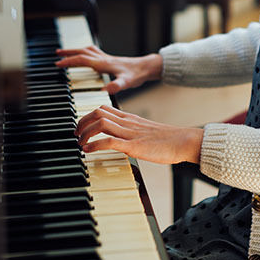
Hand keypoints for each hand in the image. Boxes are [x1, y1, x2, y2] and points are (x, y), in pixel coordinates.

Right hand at [54, 46, 161, 93]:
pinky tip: (84, 56)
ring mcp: (106, 58)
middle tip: (56, 54)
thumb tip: (105, 90)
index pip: (82, 59)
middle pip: (82, 52)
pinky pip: (93, 53)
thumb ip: (116, 85)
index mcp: (104, 63)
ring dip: (75, 50)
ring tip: (65, 52)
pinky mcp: (109, 59)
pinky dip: (84, 52)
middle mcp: (103, 59)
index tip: (58, 63)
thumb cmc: (137, 75)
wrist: (147, 67)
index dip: (69, 61)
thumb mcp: (127, 82)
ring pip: (87, 50)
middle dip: (68, 53)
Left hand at [76, 105, 202, 164]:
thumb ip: (130, 133)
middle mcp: (127, 122)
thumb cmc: (167, 140)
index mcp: (130, 118)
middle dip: (82, 122)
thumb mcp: (144, 132)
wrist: (183, 141)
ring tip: (80, 143)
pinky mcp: (134, 146)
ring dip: (85, 133)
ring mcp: (130, 133)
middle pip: (97, 112)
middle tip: (76, 134)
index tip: (81, 127)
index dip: (87, 116)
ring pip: (100, 123)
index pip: (103, 108)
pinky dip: (94, 145)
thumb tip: (117, 141)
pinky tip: (88, 151)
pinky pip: (109, 141)